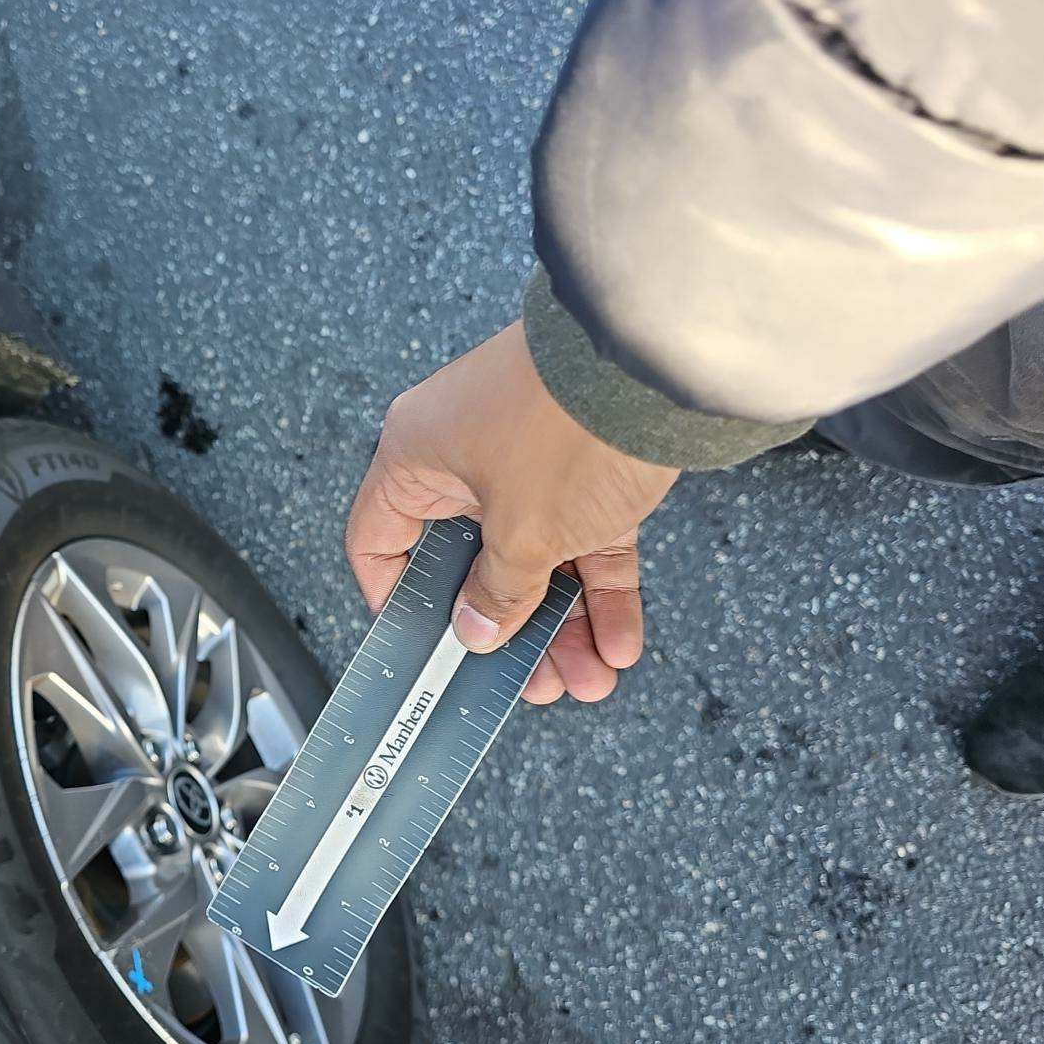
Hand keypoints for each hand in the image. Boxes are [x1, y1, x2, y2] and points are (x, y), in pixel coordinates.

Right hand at [345, 322, 678, 702]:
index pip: (380, 541)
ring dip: (562, 623)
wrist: (663, 360)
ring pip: (535, 558)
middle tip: (529, 683)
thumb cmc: (567, 421)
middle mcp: (465, 454)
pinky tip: (620, 642)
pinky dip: (602, 590)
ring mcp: (528, 459)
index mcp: (418, 457)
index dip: (395, 602)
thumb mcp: (523, 531)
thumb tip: (478, 629)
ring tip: (591, 679)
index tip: (424, 651)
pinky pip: (586, 539)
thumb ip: (497, 590)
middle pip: (471, 564)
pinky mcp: (588, 464)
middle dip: (507, 631)